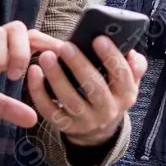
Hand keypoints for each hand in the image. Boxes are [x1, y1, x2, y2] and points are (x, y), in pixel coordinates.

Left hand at [26, 36, 147, 146]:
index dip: (111, 56)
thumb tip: (131, 52)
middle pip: (94, 88)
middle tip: (65, 46)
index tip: (98, 38)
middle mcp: (109, 110)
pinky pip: (50, 110)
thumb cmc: (111, 89)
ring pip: (70, 100)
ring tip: (46, 56)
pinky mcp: (67, 127)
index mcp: (126, 94)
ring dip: (56, 77)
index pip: (122, 75)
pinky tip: (34, 73)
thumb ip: (131, 63)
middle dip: (79, 65)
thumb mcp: (127, 79)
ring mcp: (87, 121)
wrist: (100, 126)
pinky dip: (39, 92)